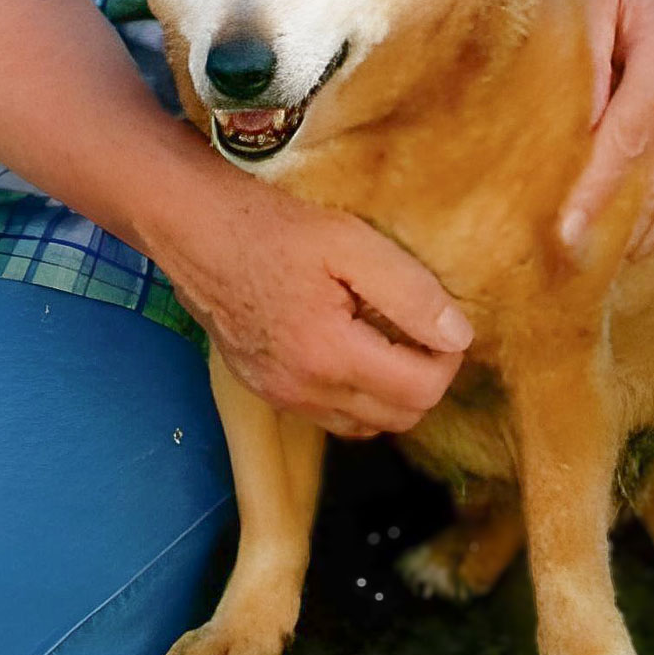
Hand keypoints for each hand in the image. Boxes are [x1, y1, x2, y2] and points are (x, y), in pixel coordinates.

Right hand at [147, 155, 470, 439]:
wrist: (196, 231)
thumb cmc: (272, 228)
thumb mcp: (349, 242)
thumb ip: (408, 291)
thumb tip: (457, 335)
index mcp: (330, 356)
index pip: (420, 391)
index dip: (448, 358)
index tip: (445, 321)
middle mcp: (306, 392)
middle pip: (399, 418)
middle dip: (425, 378)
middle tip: (421, 328)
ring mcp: (282, 398)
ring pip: (366, 426)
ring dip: (391, 393)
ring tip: (389, 338)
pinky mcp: (266, 392)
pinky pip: (332, 417)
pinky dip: (356, 397)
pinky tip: (351, 351)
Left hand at [560, 0, 653, 263]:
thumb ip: (576, 60)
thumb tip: (556, 134)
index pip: (625, 141)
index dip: (593, 192)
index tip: (562, 237)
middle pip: (651, 177)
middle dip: (605, 224)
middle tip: (556, 267)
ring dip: (627, 228)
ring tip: (578, 266)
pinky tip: (619, 243)